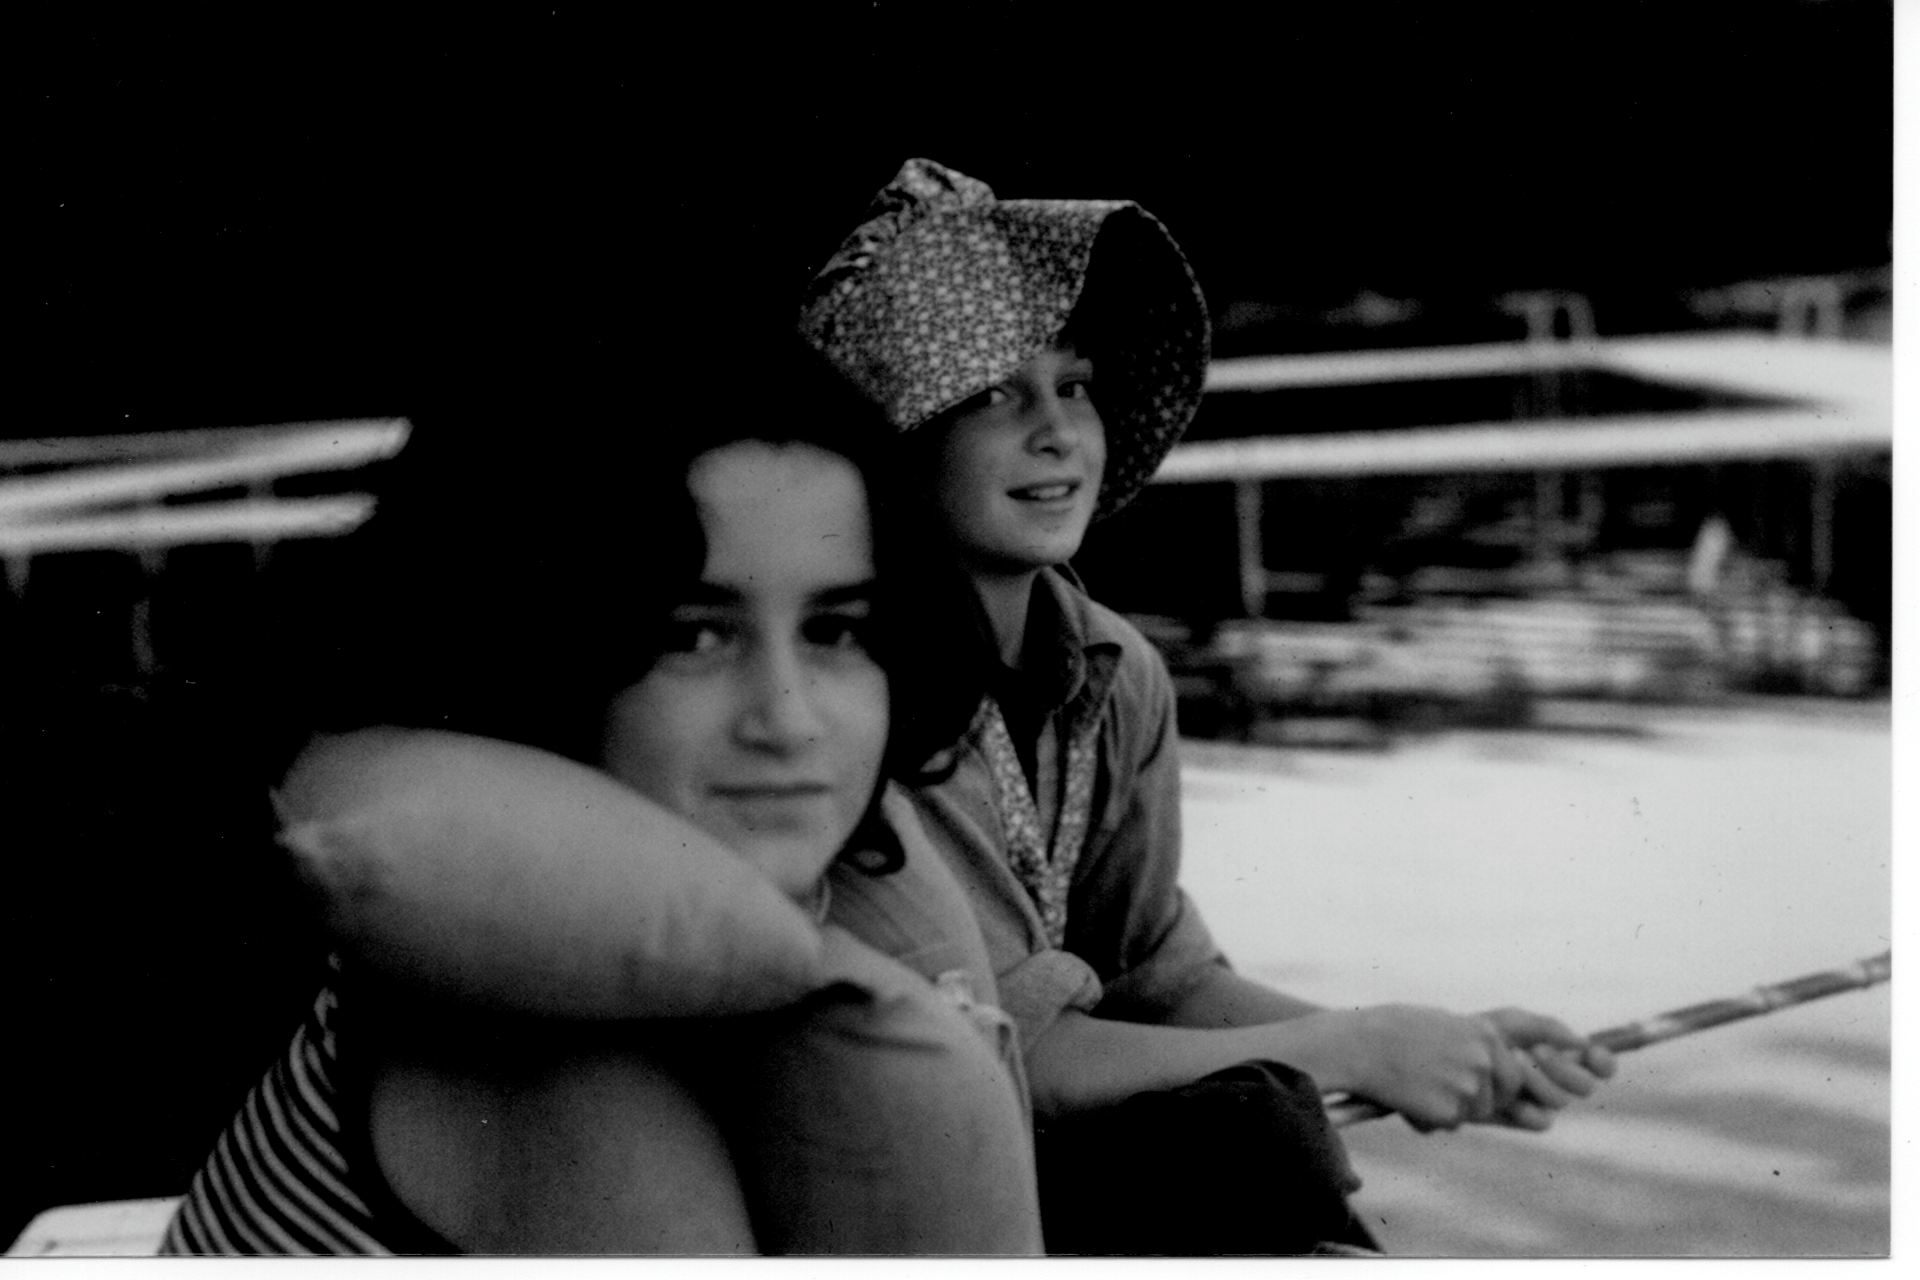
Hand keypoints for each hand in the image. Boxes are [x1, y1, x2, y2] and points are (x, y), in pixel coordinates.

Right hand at [1321, 1004, 1534, 1132]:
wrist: (1357, 1046)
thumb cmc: (1390, 1030)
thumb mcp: (1440, 1023)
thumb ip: (1470, 1043)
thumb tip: (1488, 1066)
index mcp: (1485, 1034)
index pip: (1513, 1073)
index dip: (1496, 1084)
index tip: (1476, 1086)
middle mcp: (1484, 1060)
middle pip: (1501, 1097)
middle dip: (1480, 1102)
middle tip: (1448, 1096)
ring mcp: (1469, 1088)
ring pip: (1472, 1114)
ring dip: (1450, 1110)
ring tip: (1415, 1090)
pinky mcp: (1448, 1112)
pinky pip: (1446, 1124)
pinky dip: (1427, 1119)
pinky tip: (1403, 1099)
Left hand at [1477, 1007, 1616, 1130]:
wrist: (1448, 1056)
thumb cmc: (1482, 1035)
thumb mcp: (1512, 1022)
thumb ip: (1548, 1027)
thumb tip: (1583, 1042)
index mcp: (1562, 1056)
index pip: (1598, 1065)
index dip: (1604, 1062)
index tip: (1593, 1053)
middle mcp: (1557, 1082)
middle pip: (1585, 1086)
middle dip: (1564, 1068)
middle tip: (1537, 1051)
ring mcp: (1541, 1103)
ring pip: (1561, 1102)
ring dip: (1539, 1080)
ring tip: (1512, 1059)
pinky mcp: (1523, 1120)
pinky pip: (1541, 1121)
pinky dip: (1526, 1107)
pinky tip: (1508, 1096)